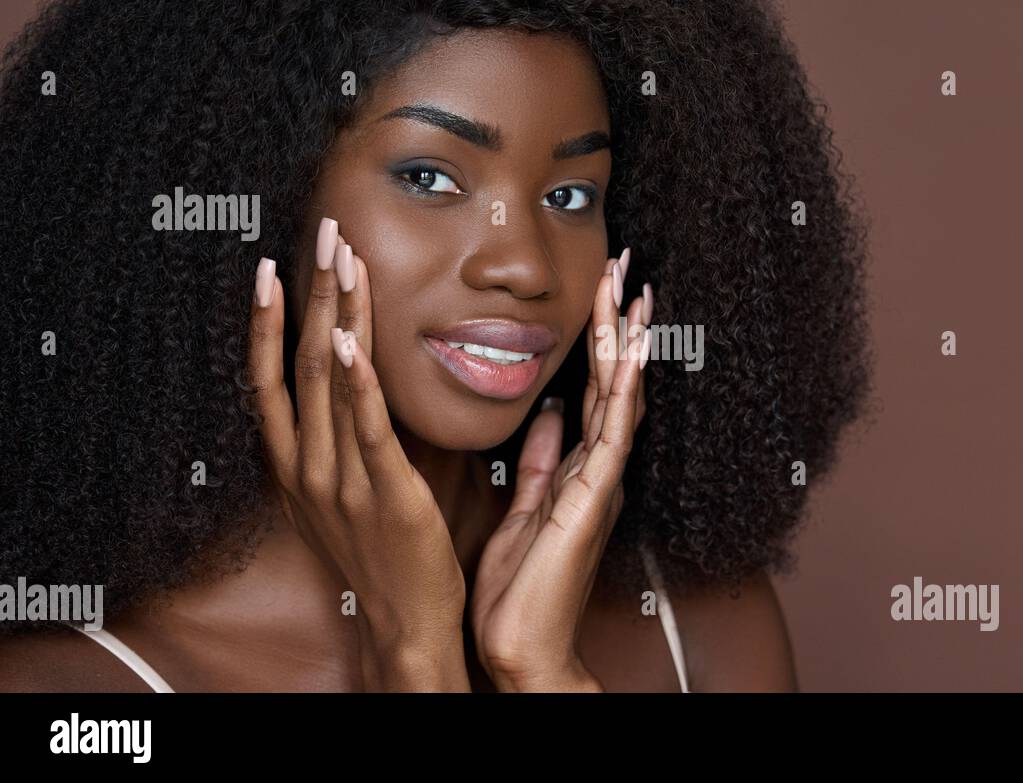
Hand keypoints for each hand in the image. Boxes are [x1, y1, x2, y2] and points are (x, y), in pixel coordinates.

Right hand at [246, 217, 467, 690]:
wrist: (405, 621)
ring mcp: (340, 480)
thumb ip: (345, 439)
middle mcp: (306, 467)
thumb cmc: (384, 553)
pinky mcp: (384, 493)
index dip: (268, 323)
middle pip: (302, 364)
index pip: (269, 380)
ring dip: (338, 314)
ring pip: (331, 382)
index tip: (273, 268)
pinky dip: (358, 380)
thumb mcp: (345, 492)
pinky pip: (366, 428)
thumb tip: (357, 381)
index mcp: (295, 466)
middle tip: (325, 234)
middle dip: (313, 295)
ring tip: (344, 259)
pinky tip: (356, 338)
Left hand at [470, 249, 651, 691]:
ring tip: (633, 287)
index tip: (603, 289)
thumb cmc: (521, 588)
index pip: (592, 387)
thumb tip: (551, 411)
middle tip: (626, 264)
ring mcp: (601, 480)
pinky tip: (629, 351)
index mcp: (579, 467)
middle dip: (619, 321)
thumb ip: (541, 459)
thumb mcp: (525, 506)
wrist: (522, 645)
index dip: (598, 337)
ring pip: (618, 394)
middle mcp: (598, 467)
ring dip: (625, 340)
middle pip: (611, 379)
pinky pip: (611, 431)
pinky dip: (622, 388)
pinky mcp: (594, 497)